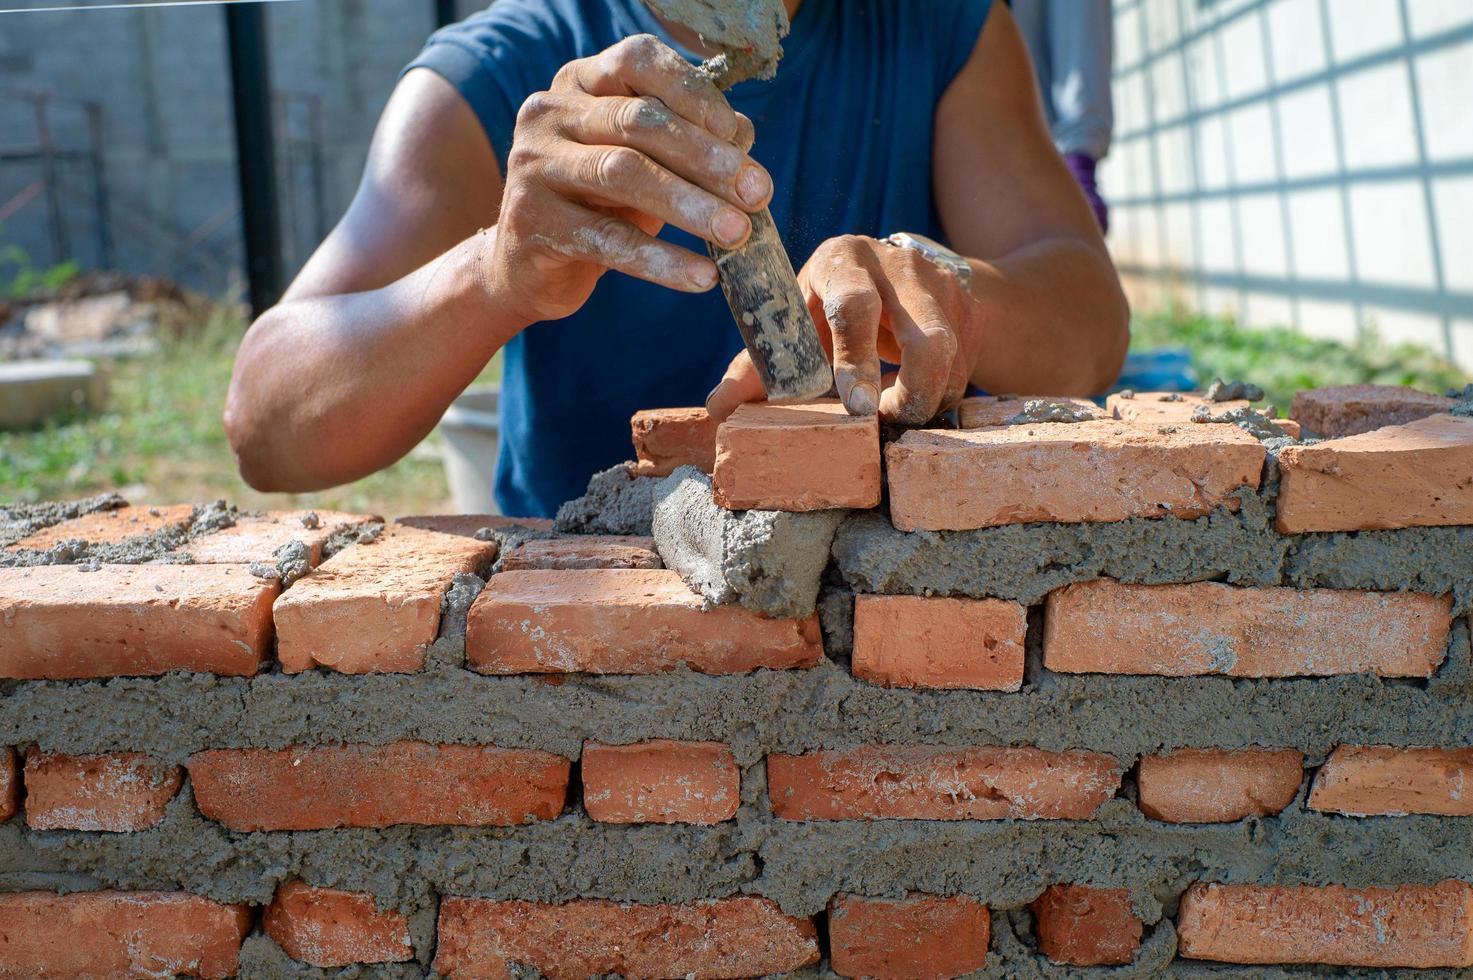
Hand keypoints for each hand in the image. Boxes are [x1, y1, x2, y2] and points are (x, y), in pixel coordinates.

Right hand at [487, 34, 772, 323]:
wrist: (530, 266)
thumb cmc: (600, 204)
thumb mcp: (648, 165)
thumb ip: (691, 142)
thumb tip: (744, 135)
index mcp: (581, 82)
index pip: (640, 63)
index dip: (693, 94)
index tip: (739, 137)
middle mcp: (550, 112)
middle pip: (639, 122)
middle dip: (706, 158)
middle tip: (758, 194)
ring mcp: (534, 164)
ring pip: (623, 173)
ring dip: (690, 204)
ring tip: (738, 234)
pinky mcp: (532, 221)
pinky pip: (608, 240)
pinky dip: (662, 261)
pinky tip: (703, 277)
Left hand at [707, 234, 984, 423]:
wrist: (897, 274)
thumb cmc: (828, 304)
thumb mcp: (797, 321)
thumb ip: (758, 366)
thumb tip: (717, 410)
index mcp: (844, 260)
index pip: (855, 306)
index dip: (856, 359)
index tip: (856, 406)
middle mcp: (900, 266)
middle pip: (925, 340)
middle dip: (910, 393)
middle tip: (884, 424)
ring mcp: (942, 287)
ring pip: (951, 363)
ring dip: (924, 403)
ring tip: (895, 418)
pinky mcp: (968, 313)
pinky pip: (962, 373)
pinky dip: (939, 400)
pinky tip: (916, 403)